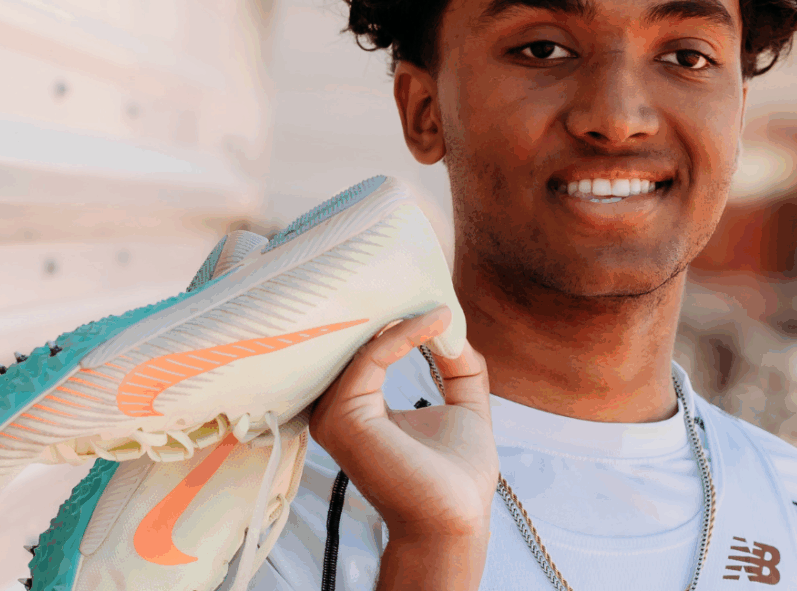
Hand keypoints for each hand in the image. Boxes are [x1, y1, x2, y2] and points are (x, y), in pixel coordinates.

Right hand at [310, 305, 496, 588]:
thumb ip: (458, 366)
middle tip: (430, 277)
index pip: (368, 347)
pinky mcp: (343, 416)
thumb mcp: (463, 406)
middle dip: (394, 307)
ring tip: (438, 298)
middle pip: (357, 341)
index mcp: (355, 406)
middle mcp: (334, 408)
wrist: (457, 519)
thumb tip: (452, 326)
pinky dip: (406, 334)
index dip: (401, 317)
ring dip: (402, 315)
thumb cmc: (456, 476)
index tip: (437, 295)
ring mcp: (333, 413)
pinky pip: (371, 356)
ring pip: (362, 343)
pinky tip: (437, 322)